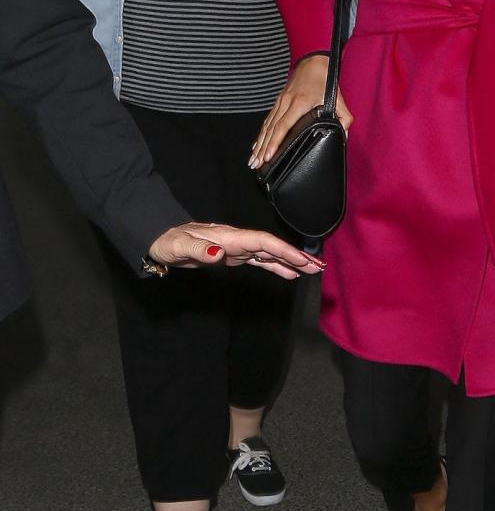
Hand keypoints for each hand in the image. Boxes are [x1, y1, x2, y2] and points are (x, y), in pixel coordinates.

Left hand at [148, 223, 324, 279]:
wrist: (160, 239)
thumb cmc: (168, 242)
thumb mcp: (179, 247)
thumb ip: (199, 249)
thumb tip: (220, 253)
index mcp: (228, 237)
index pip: (262, 242)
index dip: (283, 250)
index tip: (302, 259)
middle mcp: (236, 240)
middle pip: (272, 246)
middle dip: (295, 255)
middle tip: (318, 266)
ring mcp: (236, 247)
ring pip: (269, 253)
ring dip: (290, 261)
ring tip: (312, 269)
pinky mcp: (233, 255)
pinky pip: (260, 260)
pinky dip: (276, 266)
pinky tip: (289, 273)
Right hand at [248, 54, 353, 169]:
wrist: (313, 62)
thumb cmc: (325, 81)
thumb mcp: (338, 99)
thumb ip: (344, 118)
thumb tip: (343, 136)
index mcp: (300, 103)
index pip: (284, 126)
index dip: (275, 143)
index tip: (269, 156)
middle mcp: (287, 102)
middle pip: (271, 130)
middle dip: (263, 149)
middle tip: (256, 164)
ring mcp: (281, 101)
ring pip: (267, 126)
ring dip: (259, 143)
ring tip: (253, 160)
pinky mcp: (279, 101)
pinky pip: (268, 120)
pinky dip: (261, 134)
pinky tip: (256, 145)